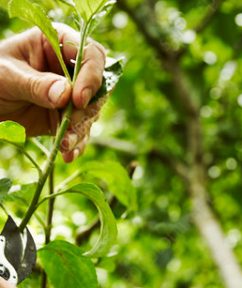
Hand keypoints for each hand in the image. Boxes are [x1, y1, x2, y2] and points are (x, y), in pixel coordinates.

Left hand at [0, 23, 106, 161]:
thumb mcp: (8, 76)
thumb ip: (36, 84)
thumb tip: (66, 93)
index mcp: (58, 44)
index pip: (91, 55)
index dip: (91, 77)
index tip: (78, 99)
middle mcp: (70, 69)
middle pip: (98, 88)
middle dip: (87, 110)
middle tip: (71, 125)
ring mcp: (70, 96)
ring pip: (91, 113)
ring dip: (80, 131)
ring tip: (65, 145)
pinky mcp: (66, 118)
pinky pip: (80, 132)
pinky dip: (76, 144)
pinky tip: (68, 154)